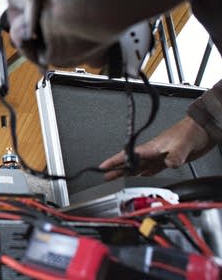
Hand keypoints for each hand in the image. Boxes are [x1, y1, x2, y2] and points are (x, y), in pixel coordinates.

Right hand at [99, 116, 214, 180]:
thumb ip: (175, 155)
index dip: (114, 161)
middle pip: (130, 162)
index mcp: (151, 148)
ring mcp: (159, 155)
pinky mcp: (167, 159)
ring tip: (116, 177)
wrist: (204, 129)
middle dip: (116, 169)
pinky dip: (144, 173)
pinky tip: (141, 176)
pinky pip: (151, 168)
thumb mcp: (182, 145)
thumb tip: (169, 164)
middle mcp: (152, 152)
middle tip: (105, 176)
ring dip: (127, 172)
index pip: (128, 155)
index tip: (103, 166)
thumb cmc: (192, 131)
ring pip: (138, 166)